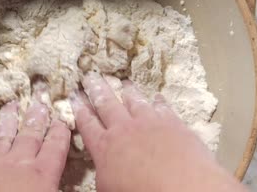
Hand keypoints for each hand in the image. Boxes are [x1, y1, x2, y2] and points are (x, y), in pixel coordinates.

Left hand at [0, 86, 70, 191]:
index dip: (60, 131)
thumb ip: (60, 190)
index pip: (55, 147)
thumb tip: (71, 188)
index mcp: (42, 174)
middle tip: (40, 96)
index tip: (62, 116)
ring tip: (12, 104)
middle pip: (31, 134)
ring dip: (10, 119)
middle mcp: (19, 163)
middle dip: (37, 114)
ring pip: (5, 136)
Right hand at [70, 72, 247, 191]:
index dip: (79, 109)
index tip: (74, 96)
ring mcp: (149, 123)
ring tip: (123, 82)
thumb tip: (102, 170)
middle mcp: (124, 129)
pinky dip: (158, 101)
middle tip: (91, 76)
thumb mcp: (108, 189)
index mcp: (105, 147)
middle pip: (106, 104)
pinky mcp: (173, 124)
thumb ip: (103, 172)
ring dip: (128, 91)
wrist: (181, 188)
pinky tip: (157, 97)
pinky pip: (162, 108)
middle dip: (97, 89)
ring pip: (135, 101)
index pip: (87, 124)